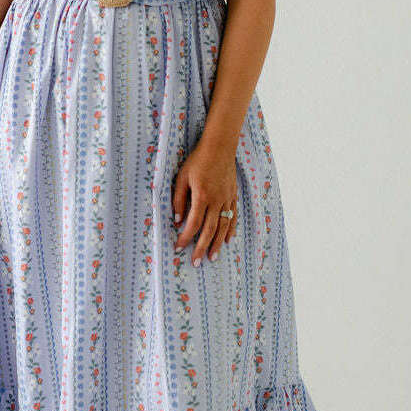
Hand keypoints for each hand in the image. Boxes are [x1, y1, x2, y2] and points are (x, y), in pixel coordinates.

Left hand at [172, 141, 238, 264]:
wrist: (220, 147)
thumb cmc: (197, 160)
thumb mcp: (182, 177)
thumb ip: (179, 199)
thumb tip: (176, 220)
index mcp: (202, 196)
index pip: (193, 223)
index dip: (186, 237)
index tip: (179, 248)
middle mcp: (217, 200)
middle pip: (210, 230)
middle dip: (202, 247)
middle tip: (196, 263)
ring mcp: (227, 199)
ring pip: (224, 226)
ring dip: (218, 243)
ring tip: (213, 257)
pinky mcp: (233, 195)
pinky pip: (233, 216)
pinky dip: (231, 229)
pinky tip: (228, 240)